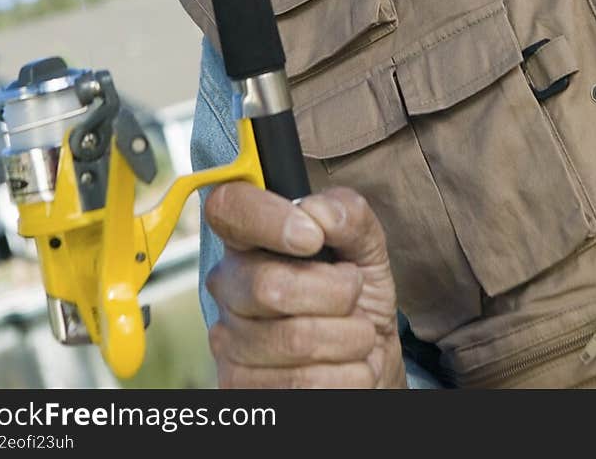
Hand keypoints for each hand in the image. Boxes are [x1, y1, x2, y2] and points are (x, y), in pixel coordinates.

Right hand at [204, 182, 407, 388]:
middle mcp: (228, 285)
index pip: (228, 207)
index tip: (313, 237)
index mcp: (249, 238)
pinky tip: (348, 366)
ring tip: (358, 335)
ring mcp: (228, 340)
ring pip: (294, 340)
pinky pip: (303, 384)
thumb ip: (348, 214)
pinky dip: (347, 374)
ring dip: (349, 338)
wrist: (367, 362)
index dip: (268, 219)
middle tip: (354, 296)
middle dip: (337, 292)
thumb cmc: (358, 299)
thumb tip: (320, 212)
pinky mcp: (241, 388)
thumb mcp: (366, 248)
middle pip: (270, 285)